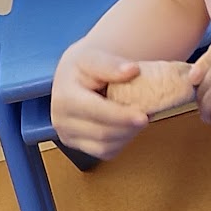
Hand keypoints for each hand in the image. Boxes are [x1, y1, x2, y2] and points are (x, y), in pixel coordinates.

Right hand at [51, 44, 153, 159]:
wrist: (74, 77)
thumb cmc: (84, 67)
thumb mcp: (94, 57)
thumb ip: (111, 64)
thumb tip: (132, 70)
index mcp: (64, 98)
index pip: (95, 112)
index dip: (121, 116)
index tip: (143, 116)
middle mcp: (61, 121)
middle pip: (102, 133)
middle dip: (129, 127)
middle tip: (149, 115)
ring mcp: (68, 136)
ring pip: (104, 147)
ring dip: (127, 135)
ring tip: (140, 119)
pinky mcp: (77, 146)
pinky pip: (105, 152)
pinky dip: (121, 142)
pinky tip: (128, 127)